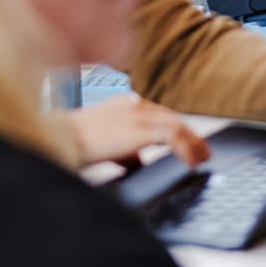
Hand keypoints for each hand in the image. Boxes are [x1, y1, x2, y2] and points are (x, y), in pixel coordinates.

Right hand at [68, 94, 211, 167]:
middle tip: (203, 152)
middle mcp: (136, 105)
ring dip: (193, 143)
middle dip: (191, 137)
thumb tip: (139, 161)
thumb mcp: (107, 143)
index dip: (180, 132)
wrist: (62, 140)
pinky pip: (174, 137)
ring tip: (202, 158)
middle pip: (173, 119)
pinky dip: (187, 149)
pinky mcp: (141, 129)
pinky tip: (192, 162)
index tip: (191, 145)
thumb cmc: (78, 143)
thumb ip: (126, 150)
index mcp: (128, 104)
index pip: (162, 116)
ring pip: (177, 126)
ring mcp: (140, 114)